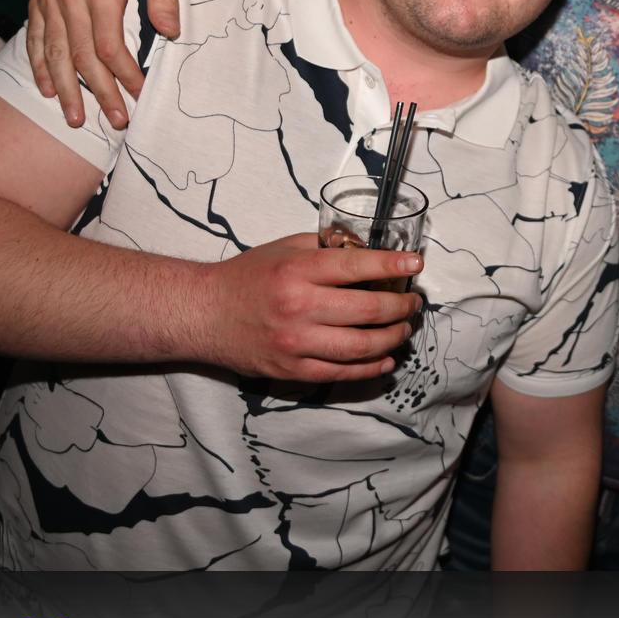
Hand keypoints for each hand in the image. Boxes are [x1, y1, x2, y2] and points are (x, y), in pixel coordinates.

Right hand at [25, 0, 179, 128]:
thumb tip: (171, 30)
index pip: (108, 45)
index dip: (124, 75)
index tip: (139, 94)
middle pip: (80, 56)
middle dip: (98, 92)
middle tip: (116, 120)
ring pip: (54, 52)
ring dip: (64, 89)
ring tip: (76, 118)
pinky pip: (35, 38)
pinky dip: (39, 65)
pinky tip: (47, 90)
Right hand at [196, 234, 424, 381]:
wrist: (203, 314)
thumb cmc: (245, 278)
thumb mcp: (283, 248)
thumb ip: (324, 244)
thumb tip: (364, 246)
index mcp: (297, 271)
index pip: (356, 265)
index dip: (391, 264)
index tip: (415, 264)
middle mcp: (299, 307)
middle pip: (367, 309)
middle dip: (401, 306)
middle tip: (413, 302)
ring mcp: (295, 343)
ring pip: (361, 346)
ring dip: (392, 338)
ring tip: (404, 328)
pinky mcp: (291, 370)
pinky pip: (340, 373)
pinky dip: (369, 368)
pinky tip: (385, 359)